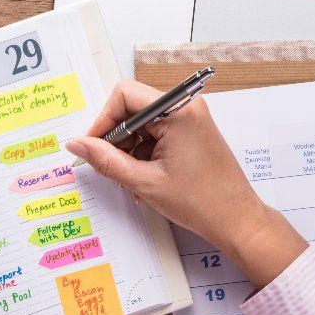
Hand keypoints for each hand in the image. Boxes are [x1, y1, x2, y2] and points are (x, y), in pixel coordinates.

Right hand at [66, 81, 306, 287]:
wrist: (237, 220)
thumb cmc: (201, 202)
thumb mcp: (145, 182)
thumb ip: (106, 160)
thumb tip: (77, 144)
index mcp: (178, 111)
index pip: (124, 95)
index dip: (103, 120)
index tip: (94, 146)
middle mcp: (186, 106)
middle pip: (132, 106)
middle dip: (116, 136)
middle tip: (109, 166)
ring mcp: (191, 118)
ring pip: (142, 121)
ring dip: (129, 148)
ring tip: (131, 179)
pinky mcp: (192, 130)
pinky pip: (156, 131)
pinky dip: (143, 151)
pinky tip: (143, 177)